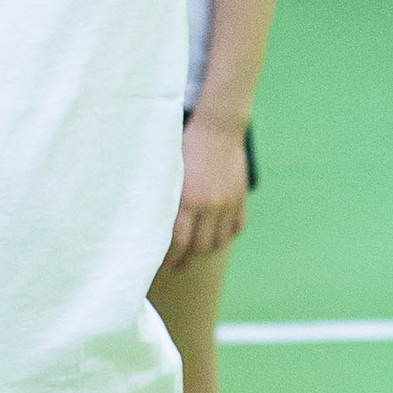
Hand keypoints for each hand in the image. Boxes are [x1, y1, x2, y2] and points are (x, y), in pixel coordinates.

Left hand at [163, 109, 249, 268]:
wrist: (218, 127)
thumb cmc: (186, 145)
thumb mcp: (169, 172)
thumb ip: (165, 198)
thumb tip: (152, 223)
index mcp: (189, 200)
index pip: (179, 242)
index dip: (169, 258)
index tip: (161, 265)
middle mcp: (210, 205)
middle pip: (199, 247)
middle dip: (186, 260)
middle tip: (176, 265)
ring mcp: (228, 203)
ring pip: (219, 241)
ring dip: (206, 250)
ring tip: (194, 252)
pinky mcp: (240, 197)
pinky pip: (237, 227)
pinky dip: (226, 235)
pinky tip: (216, 235)